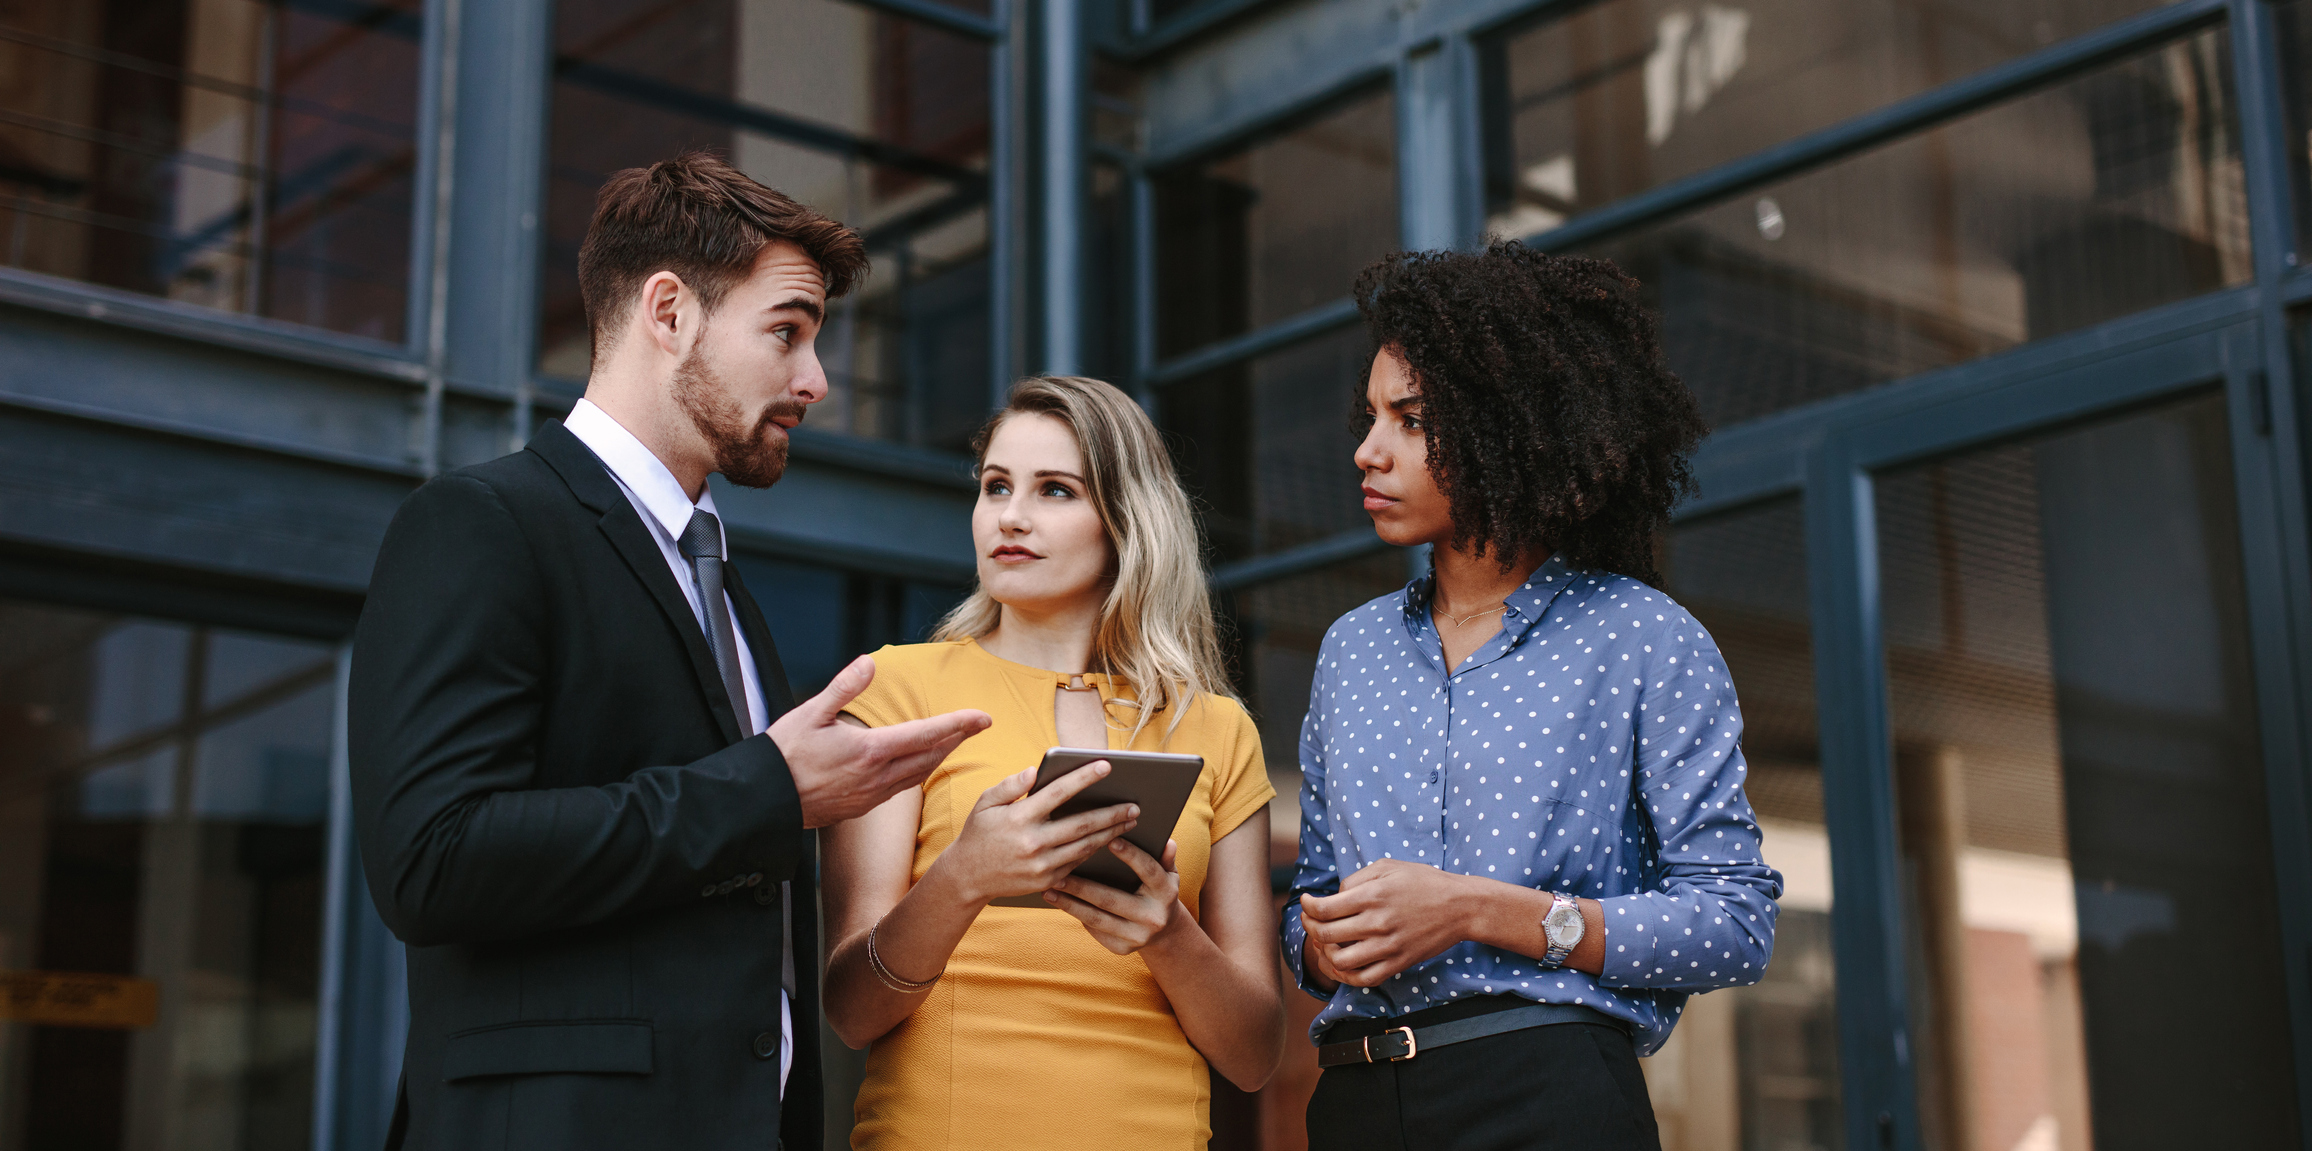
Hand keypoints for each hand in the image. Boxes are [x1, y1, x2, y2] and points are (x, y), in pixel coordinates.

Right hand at [771, 655, 989, 827]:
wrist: (764, 801)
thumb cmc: (784, 755)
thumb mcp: (811, 713)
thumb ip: (844, 687)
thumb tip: (869, 662)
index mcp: (870, 750)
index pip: (926, 734)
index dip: (958, 724)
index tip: (984, 717)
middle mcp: (877, 776)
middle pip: (930, 757)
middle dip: (957, 739)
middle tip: (978, 725)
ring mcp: (871, 796)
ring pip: (917, 775)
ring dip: (939, 757)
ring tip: (953, 742)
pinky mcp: (861, 807)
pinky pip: (899, 789)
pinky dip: (916, 773)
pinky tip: (915, 766)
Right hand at [936, 760, 1138, 903]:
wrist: (967, 877)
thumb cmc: (979, 833)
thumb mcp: (985, 803)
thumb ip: (1010, 785)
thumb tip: (1035, 771)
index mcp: (1020, 817)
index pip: (1059, 792)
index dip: (1084, 777)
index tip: (1107, 765)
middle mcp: (1033, 842)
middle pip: (1081, 824)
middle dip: (1111, 814)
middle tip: (1135, 805)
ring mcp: (1041, 865)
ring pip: (1085, 846)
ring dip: (1111, 833)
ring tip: (1130, 821)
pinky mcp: (1046, 881)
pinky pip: (1077, 863)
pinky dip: (1095, 850)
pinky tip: (1110, 840)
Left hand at [1046, 838, 1183, 954]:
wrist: (1163, 931)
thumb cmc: (1158, 890)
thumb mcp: (1168, 873)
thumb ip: (1165, 858)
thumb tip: (1167, 842)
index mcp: (1166, 893)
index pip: (1148, 871)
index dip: (1130, 855)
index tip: (1110, 839)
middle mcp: (1153, 918)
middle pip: (1112, 900)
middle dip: (1082, 886)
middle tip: (1058, 873)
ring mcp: (1137, 936)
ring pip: (1097, 919)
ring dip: (1069, 904)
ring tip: (1049, 890)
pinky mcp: (1122, 949)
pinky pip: (1095, 930)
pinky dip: (1076, 915)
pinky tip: (1060, 903)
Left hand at [1298, 859, 1476, 986]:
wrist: (1460, 907)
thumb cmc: (1424, 882)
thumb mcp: (1388, 866)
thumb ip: (1356, 878)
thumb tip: (1334, 896)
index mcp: (1372, 895)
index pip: (1323, 909)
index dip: (1307, 907)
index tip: (1306, 902)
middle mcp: (1377, 922)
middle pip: (1326, 935)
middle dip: (1310, 928)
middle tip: (1310, 921)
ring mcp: (1388, 946)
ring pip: (1340, 961)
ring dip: (1325, 953)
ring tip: (1325, 943)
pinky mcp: (1398, 963)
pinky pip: (1364, 978)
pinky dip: (1346, 975)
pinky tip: (1341, 963)